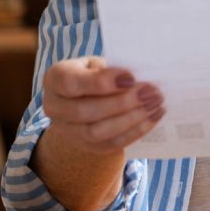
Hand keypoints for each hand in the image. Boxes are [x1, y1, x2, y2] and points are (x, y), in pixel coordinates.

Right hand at [42, 56, 164, 154]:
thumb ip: (111, 69)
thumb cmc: (95, 74)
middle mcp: (55, 107)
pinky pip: (111, 144)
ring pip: (98, 132)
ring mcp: (68, 131)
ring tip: (155, 104)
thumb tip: (139, 76)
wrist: (86, 99)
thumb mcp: (97, 64)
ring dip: (131, 119)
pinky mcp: (87, 146)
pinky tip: (154, 117)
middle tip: (150, 92)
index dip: (101, 82)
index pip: (71, 83)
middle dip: (122, 103)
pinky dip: (136, 131)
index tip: (131, 77)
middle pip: (85, 111)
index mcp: (55, 79)